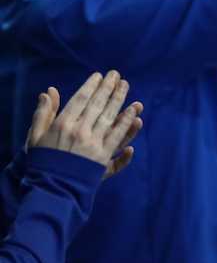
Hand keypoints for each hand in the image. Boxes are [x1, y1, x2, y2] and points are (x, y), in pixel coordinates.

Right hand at [26, 71, 143, 179]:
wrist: (51, 187)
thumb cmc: (42, 160)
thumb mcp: (35, 135)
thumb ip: (43, 113)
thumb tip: (49, 92)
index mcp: (62, 124)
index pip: (80, 99)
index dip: (91, 86)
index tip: (100, 76)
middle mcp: (80, 132)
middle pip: (98, 106)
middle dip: (109, 89)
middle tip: (118, 76)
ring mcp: (94, 145)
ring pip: (111, 119)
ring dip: (121, 102)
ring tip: (127, 88)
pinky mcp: (104, 157)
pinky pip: (118, 139)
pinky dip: (127, 127)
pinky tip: (135, 116)